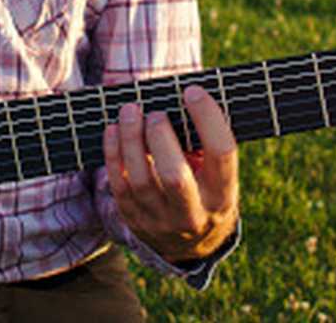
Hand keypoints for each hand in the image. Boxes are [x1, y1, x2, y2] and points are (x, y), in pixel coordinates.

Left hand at [103, 85, 238, 263]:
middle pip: (175, 176)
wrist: (190, 244)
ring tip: (130, 110)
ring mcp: (161, 220)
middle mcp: (194, 212)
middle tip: (156, 113)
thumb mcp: (216, 173)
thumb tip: (179, 93)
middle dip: (161, 137)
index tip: (192, 91)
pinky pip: (118, 186)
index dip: (208, 118)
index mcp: (222, 193)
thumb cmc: (204, 187)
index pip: (222, 153)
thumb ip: (202, 140)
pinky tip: (113, 129)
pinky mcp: (135, 220)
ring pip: (140, 181)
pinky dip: (113, 153)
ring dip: (131, 139)